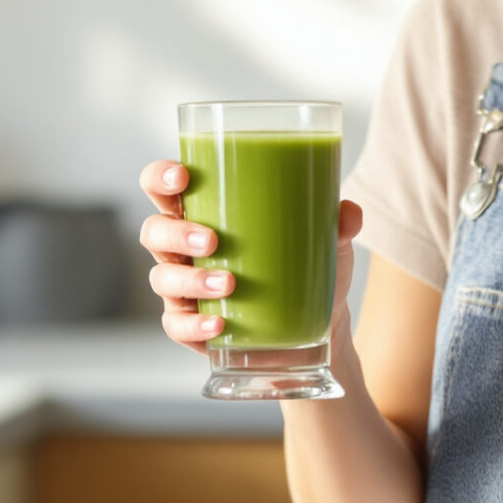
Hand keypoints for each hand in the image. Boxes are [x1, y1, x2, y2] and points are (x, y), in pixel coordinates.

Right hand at [137, 159, 361, 355]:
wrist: (320, 324)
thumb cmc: (308, 264)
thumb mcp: (327, 240)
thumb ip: (337, 223)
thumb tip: (349, 212)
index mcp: (205, 212)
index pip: (163, 186)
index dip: (161, 177)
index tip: (183, 176)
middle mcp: (184, 247)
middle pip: (154, 230)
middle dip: (175, 233)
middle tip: (211, 239)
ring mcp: (184, 287)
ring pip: (162, 277)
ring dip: (190, 280)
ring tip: (227, 283)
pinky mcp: (192, 326)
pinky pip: (176, 324)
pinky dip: (194, 326)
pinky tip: (218, 325)